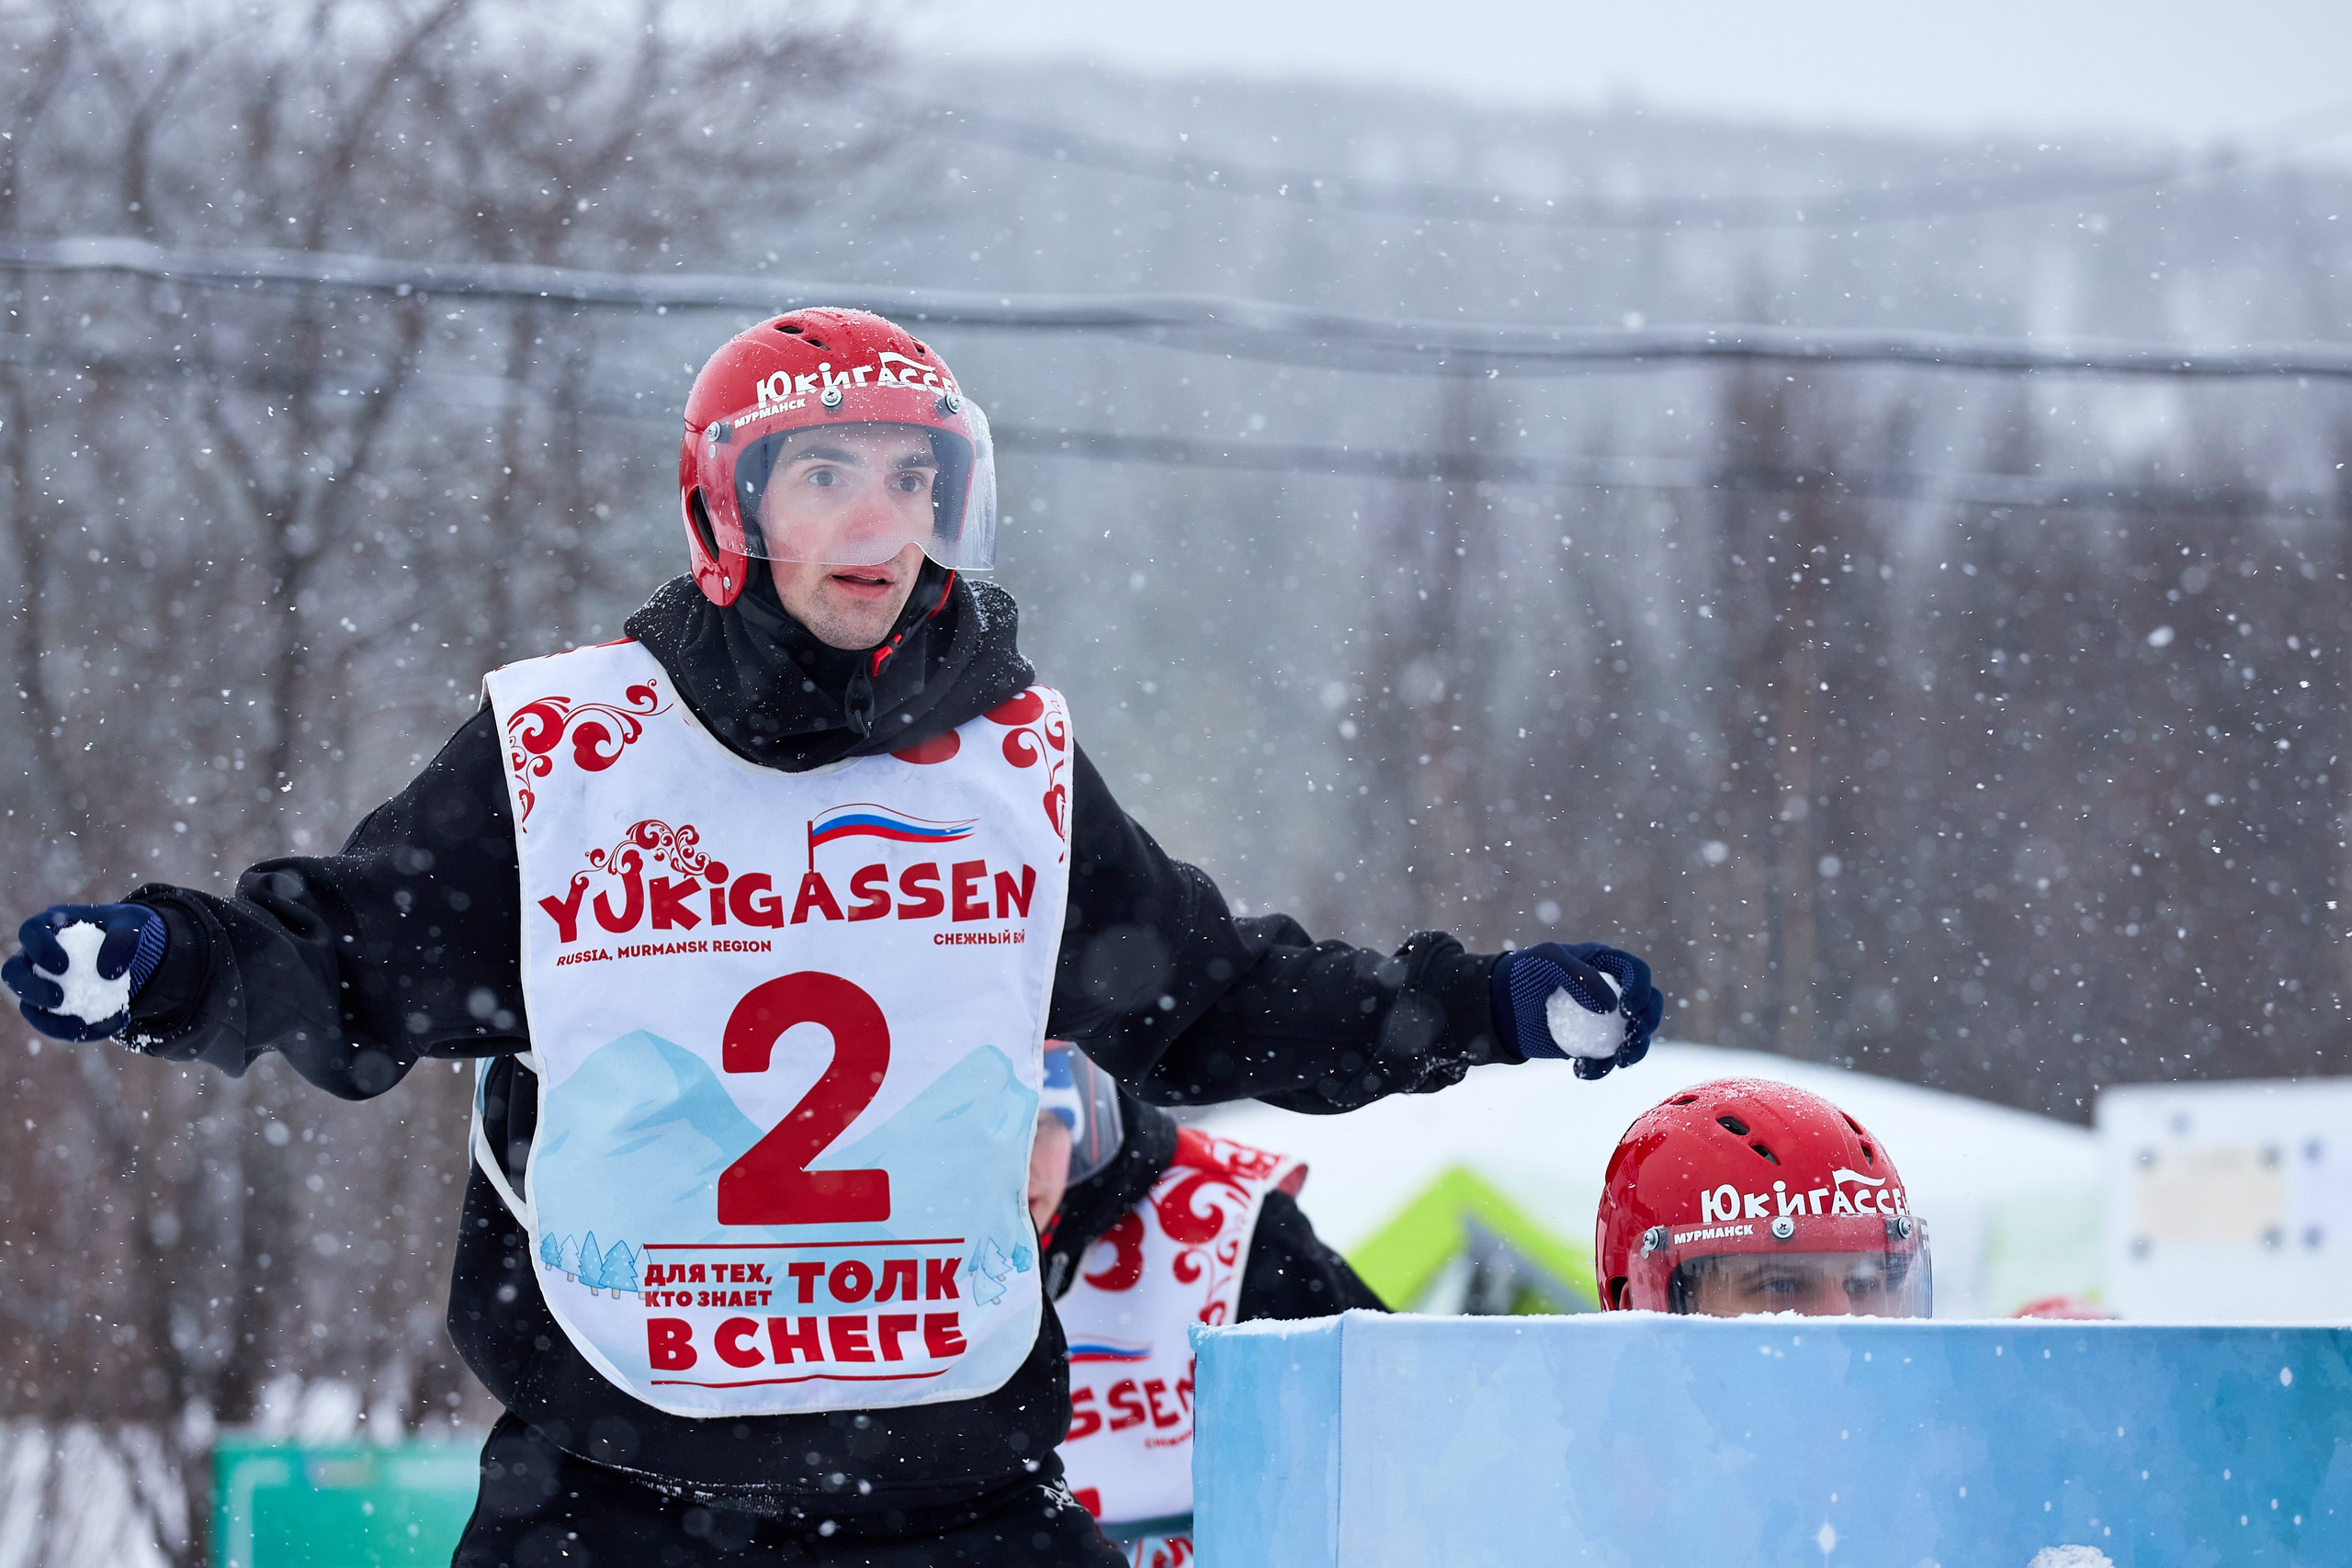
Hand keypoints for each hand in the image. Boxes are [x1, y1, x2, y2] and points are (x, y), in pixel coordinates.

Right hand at [3, 904, 165, 1041]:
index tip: (63, 965)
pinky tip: (112, 1025)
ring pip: (29, 1006)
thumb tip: (107, 972)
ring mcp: (42, 982)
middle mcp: (36, 955)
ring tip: (80, 1026)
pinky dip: (81, 1031)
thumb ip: (124, 939)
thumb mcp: (135, 925)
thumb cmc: (128, 930)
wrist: (138, 952)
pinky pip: (58, 1024)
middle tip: (58, 999)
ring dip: (49, 1021)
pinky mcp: (56, 1007)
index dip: (39, 949)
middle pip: (14, 973)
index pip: (31, 932)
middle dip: (29, 989)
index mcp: (50, 926)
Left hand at [1492, 941, 1662, 1079]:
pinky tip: (1581, 1070)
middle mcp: (1612, 989)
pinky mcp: (1591, 1043)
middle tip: (1632, 1038)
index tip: (1626, 1011)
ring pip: (1635, 1036)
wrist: (1498, 1005)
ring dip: (1635, 1052)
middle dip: (1648, 1024)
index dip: (1640, 990)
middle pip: (1648, 1005)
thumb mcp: (1547, 961)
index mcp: (1605, 962)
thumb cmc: (1522, 973)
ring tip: (1618, 1061)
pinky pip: (1608, 1058)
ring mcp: (1604, 1019)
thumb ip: (1580, 976)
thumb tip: (1611, 1008)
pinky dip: (1601, 1068)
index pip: (1637, 972)